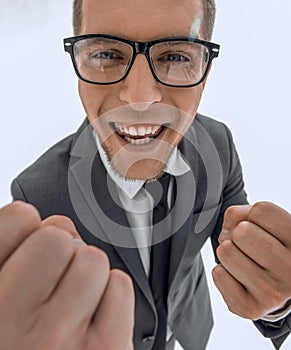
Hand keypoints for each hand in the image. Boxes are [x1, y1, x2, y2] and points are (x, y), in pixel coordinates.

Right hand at [0, 201, 133, 349]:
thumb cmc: (17, 342)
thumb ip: (9, 256)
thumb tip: (46, 223)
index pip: (18, 218)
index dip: (28, 229)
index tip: (29, 248)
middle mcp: (10, 322)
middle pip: (58, 234)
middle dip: (59, 249)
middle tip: (51, 279)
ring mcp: (60, 340)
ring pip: (93, 258)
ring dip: (86, 274)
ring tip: (71, 302)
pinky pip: (119, 287)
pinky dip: (111, 296)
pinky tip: (92, 318)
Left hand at [212, 201, 290, 319]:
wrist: (277, 287)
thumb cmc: (272, 247)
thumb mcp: (270, 225)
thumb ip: (248, 213)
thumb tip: (229, 226)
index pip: (262, 210)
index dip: (254, 214)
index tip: (262, 227)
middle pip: (242, 232)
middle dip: (238, 233)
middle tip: (249, 245)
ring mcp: (271, 292)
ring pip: (226, 251)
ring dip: (228, 252)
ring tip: (244, 260)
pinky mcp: (250, 308)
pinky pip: (218, 274)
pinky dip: (223, 272)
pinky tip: (240, 278)